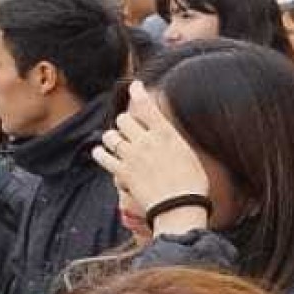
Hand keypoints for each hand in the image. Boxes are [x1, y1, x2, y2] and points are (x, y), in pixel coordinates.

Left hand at [93, 85, 210, 232]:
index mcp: (166, 134)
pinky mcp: (122, 172)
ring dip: (112, 136)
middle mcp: (146, 141)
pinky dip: (101, 153)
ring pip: (110, 135)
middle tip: (129, 128)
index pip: (147, 106)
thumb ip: (172, 141)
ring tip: (116, 141)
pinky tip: (102, 153)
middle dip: (125, 122)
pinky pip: (103, 157)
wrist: (179, 207)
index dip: (138, 92)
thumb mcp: (189, 155)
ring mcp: (132, 157)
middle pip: (123, 119)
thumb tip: (165, 136)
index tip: (135, 86)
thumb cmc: (192, 185)